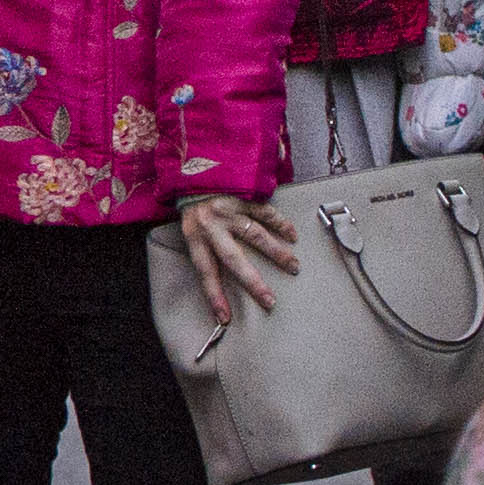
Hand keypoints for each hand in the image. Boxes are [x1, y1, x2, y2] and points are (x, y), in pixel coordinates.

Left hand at [175, 191, 299, 317]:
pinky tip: (292, 235)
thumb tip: (220, 276)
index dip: (214, 295)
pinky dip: (280, 224)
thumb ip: (205, 247)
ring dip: (277, 253)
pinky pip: (264, 211)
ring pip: (256, 235)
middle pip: (233, 259)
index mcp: (194, 235)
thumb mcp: (190, 225)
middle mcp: (211, 225)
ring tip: (293, 267)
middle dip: (253, 283)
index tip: (225, 319)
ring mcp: (228, 209)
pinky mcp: (241, 195)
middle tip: (270, 301)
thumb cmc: (192, 202)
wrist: (190, 165)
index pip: (205, 271)